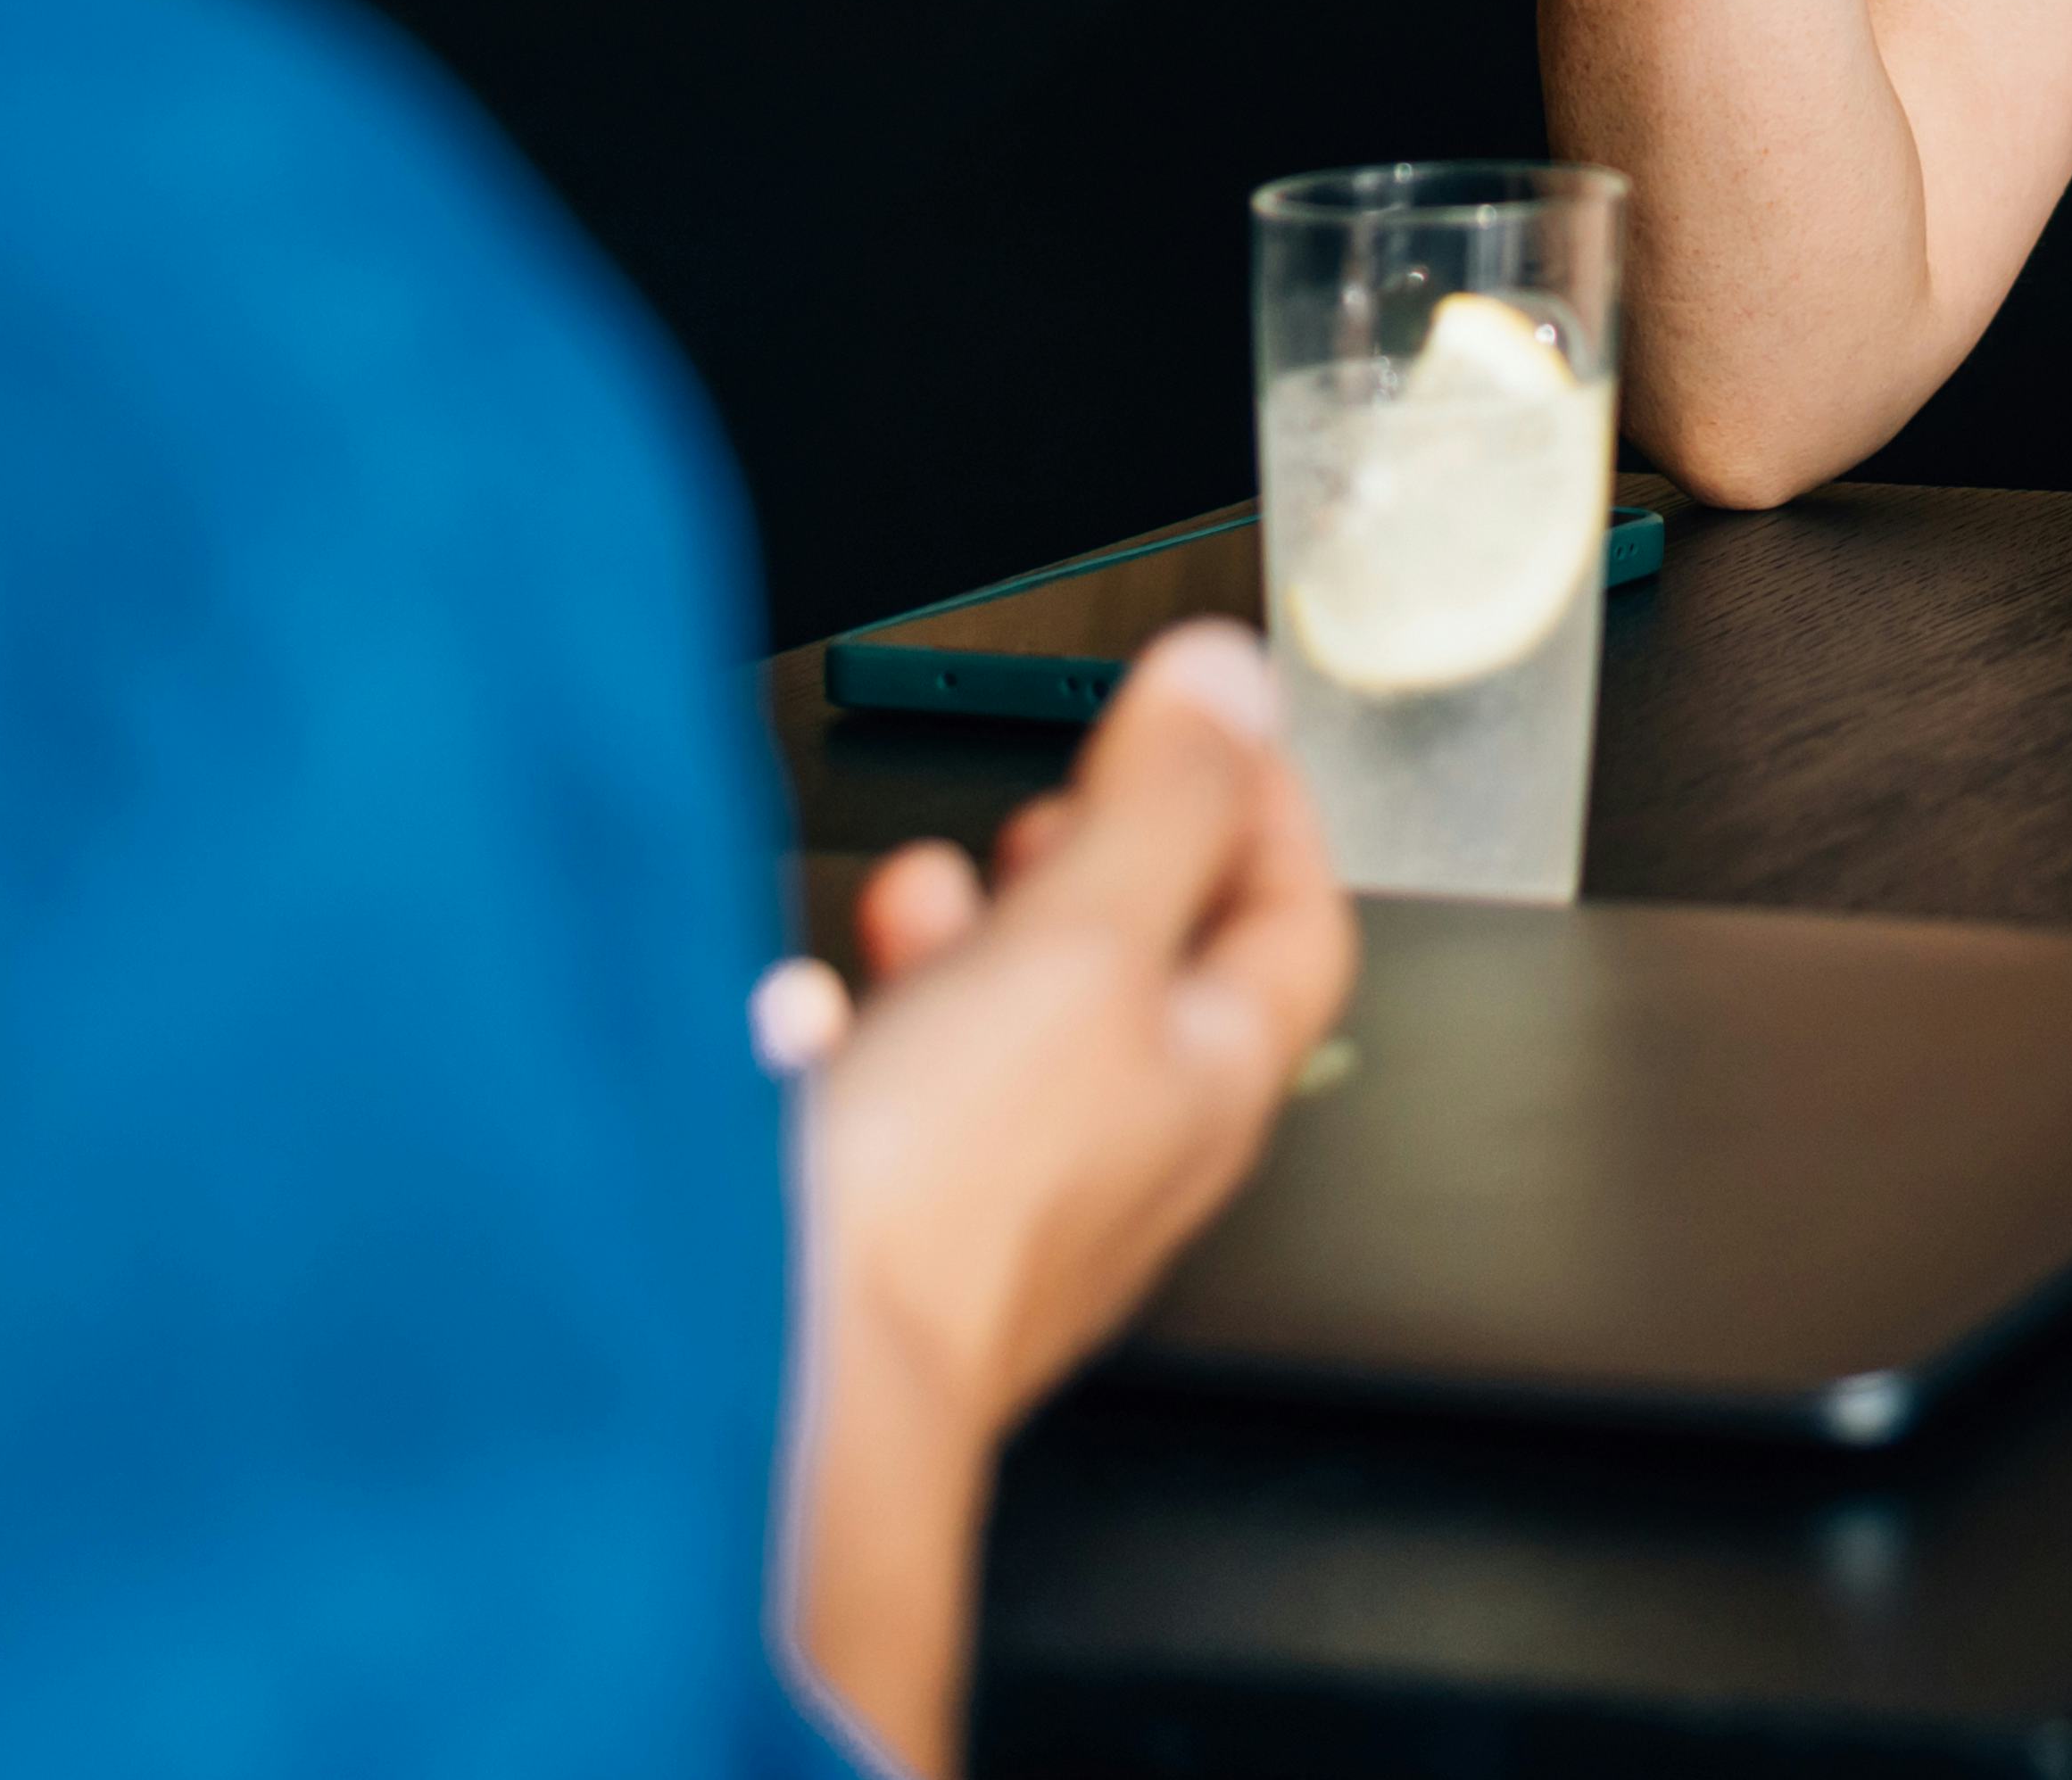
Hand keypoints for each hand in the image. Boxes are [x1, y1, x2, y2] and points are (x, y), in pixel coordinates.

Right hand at [769, 622, 1349, 1769]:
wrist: (778, 1388)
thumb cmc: (940, 1217)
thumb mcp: (1084, 947)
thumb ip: (1162, 807)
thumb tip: (1231, 682)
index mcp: (1205, 1083)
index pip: (1293, 926)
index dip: (1266, 808)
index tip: (1219, 723)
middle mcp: (1115, 1157)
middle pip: (1139, 983)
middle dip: (1089, 870)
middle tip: (1055, 809)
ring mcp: (993, 1207)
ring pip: (1003, 1045)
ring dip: (963, 946)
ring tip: (923, 895)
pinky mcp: (876, 1240)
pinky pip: (881, 1115)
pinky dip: (846, 1042)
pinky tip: (800, 1020)